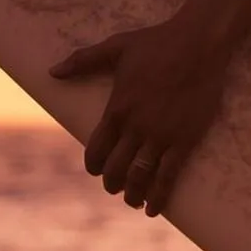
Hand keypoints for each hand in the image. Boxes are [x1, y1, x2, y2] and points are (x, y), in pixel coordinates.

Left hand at [49, 16, 229, 214]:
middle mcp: (136, 127)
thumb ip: (82, 60)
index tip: (96, 170)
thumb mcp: (115, 47)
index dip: (93, 166)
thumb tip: (52, 72)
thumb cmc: (157, 42)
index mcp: (117, 109)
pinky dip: (159, 196)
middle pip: (116, 169)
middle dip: (112, 184)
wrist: (199, 43)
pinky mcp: (184, 140)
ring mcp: (160, 136)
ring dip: (133, 195)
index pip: (96, 150)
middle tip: (115, 187)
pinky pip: (168, 176)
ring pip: (140, 178)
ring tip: (134, 201)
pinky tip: (153, 208)